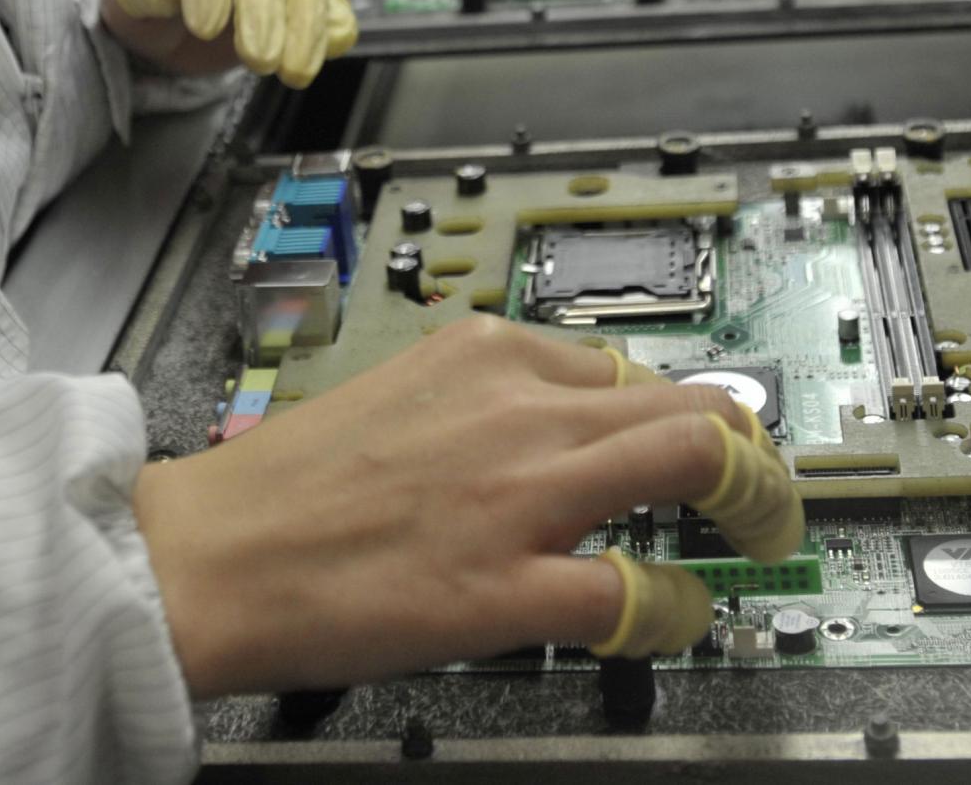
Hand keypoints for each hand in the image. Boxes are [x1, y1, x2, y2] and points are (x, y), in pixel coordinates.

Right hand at [133, 318, 774, 695]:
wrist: (208, 556)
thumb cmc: (282, 488)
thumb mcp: (396, 394)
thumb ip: (480, 402)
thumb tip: (547, 426)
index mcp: (484, 353)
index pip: (627, 362)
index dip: (678, 409)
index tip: (697, 436)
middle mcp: (518, 407)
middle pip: (689, 400)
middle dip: (748, 446)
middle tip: (762, 488)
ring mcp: (521, 495)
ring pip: (693, 460)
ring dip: (750, 500)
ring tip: (759, 535)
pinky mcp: (508, 585)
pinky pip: (637, 591)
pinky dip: (676, 607)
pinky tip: (673, 616)